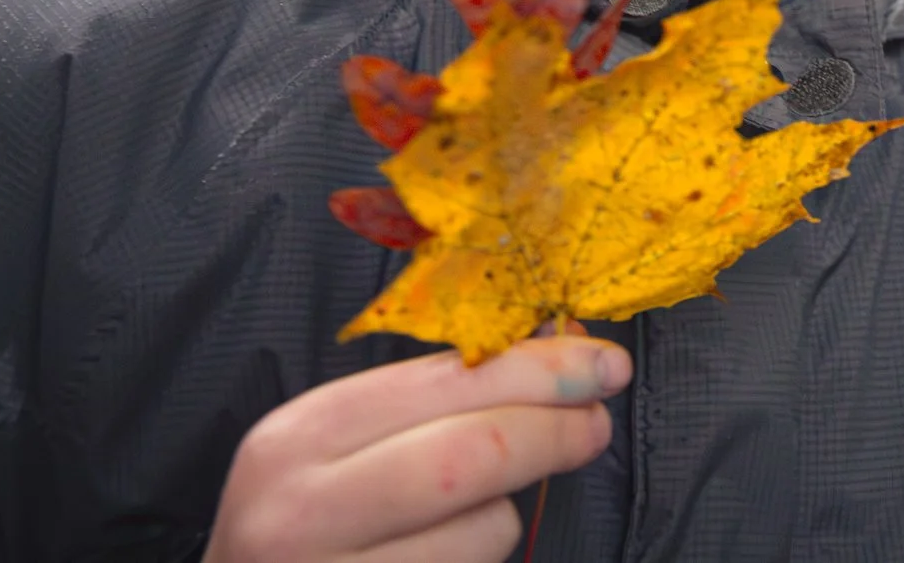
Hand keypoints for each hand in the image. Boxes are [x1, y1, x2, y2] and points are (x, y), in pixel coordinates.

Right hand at [204, 336, 629, 562]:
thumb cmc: (301, 522)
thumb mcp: (332, 448)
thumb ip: (423, 403)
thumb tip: (548, 360)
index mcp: (301, 435)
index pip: (446, 386)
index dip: (538, 371)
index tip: (602, 364)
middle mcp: (302, 510)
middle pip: (470, 456)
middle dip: (553, 432)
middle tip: (597, 423)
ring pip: (483, 531)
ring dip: (504, 517)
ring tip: (472, 516)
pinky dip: (477, 560)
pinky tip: (444, 556)